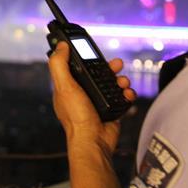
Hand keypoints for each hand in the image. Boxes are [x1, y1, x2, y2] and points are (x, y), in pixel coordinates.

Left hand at [47, 42, 136, 156]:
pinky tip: (127, 94)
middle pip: (98, 73)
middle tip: (117, 64)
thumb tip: (60, 46)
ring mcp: (97, 102)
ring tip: (123, 82)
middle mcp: (83, 93)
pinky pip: (122, 96)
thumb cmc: (76, 117)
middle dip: (109, 67)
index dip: (85, 58)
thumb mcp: (64, 87)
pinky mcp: (111, 109)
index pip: (76, 67)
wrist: (94, 141)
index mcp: (69, 87)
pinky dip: (127, 93)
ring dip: (121, 80)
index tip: (93, 50)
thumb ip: (60, 65)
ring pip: (112, 83)